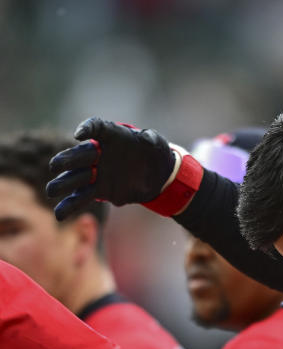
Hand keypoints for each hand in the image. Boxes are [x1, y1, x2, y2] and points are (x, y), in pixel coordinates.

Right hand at [46, 118, 175, 219]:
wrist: (159, 175)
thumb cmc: (155, 153)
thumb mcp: (157, 143)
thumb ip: (151, 139)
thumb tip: (146, 139)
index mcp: (111, 136)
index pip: (96, 127)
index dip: (86, 129)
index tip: (79, 135)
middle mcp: (99, 154)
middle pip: (79, 156)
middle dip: (67, 160)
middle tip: (54, 166)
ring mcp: (98, 173)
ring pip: (76, 178)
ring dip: (63, 184)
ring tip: (51, 192)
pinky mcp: (101, 191)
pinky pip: (82, 197)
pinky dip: (70, 206)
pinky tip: (59, 215)